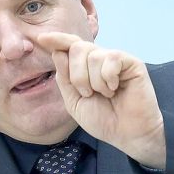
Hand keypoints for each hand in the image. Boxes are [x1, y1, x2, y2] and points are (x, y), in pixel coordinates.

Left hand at [37, 32, 165, 168]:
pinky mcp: (132, 63)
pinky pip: (112, 58)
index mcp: (84, 67)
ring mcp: (116, 60)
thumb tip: (58, 52)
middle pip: (78, 48)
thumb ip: (64, 78)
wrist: (125, 134)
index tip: (41, 38)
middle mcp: (99, 60)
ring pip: (93, 55)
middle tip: (87, 94)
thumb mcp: (74, 101)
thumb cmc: (102, 119)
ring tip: (105, 95)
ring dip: (94, 81)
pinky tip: (115, 88)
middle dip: (76, 75)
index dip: (57, 39)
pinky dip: (108, 77)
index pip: (70, 46)